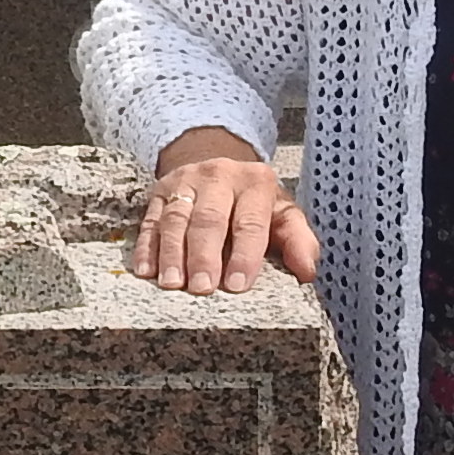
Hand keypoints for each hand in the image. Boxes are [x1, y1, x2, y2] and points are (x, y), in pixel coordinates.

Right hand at [128, 125, 321, 293]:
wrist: (219, 165)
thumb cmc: (254, 204)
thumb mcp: (281, 214)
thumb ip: (298, 241)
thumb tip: (306, 272)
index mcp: (255, 183)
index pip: (249, 221)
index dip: (244, 254)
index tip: (237, 284)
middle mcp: (218, 177)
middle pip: (209, 218)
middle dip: (205, 255)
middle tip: (202, 288)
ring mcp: (184, 182)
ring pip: (176, 219)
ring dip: (172, 253)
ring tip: (173, 284)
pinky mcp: (159, 193)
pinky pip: (149, 221)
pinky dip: (146, 247)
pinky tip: (146, 271)